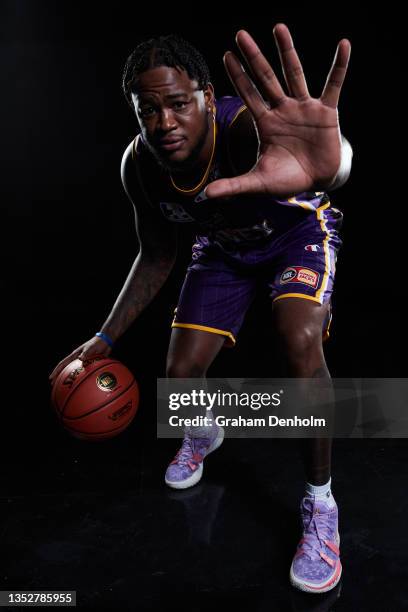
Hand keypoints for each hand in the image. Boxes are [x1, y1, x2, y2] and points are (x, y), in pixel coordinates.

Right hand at [49, 336, 111, 385]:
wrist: (105, 341)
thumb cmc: (97, 343)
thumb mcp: (90, 348)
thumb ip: (85, 353)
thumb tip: (80, 359)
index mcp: (75, 355)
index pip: (62, 364)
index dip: (56, 371)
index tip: (51, 378)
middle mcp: (77, 359)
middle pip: (65, 369)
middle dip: (59, 376)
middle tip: (54, 385)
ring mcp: (82, 361)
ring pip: (73, 371)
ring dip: (69, 378)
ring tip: (66, 387)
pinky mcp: (89, 363)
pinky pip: (83, 372)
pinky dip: (80, 377)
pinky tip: (81, 383)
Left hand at [205, 24, 350, 199]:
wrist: (317, 181)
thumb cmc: (287, 179)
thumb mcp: (258, 183)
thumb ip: (233, 186)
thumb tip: (205, 196)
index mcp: (266, 123)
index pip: (248, 95)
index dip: (238, 77)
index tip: (226, 55)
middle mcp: (283, 110)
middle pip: (265, 79)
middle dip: (254, 58)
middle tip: (240, 34)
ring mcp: (304, 108)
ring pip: (294, 74)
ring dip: (287, 51)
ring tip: (278, 27)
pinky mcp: (326, 112)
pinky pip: (334, 85)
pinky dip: (339, 67)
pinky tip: (343, 45)